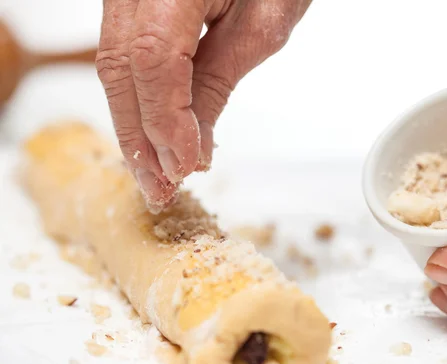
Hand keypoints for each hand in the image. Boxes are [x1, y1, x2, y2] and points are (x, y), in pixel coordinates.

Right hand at [96, 0, 310, 211]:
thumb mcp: (262, 24)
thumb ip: (218, 83)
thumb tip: (193, 148)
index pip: (152, 60)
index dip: (165, 121)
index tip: (185, 165)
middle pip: (118, 70)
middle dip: (140, 138)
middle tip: (161, 189)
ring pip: (112, 70)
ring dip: (133, 129)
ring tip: (155, 176)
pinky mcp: (129, 6)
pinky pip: (120, 59)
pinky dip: (137, 104)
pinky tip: (151, 138)